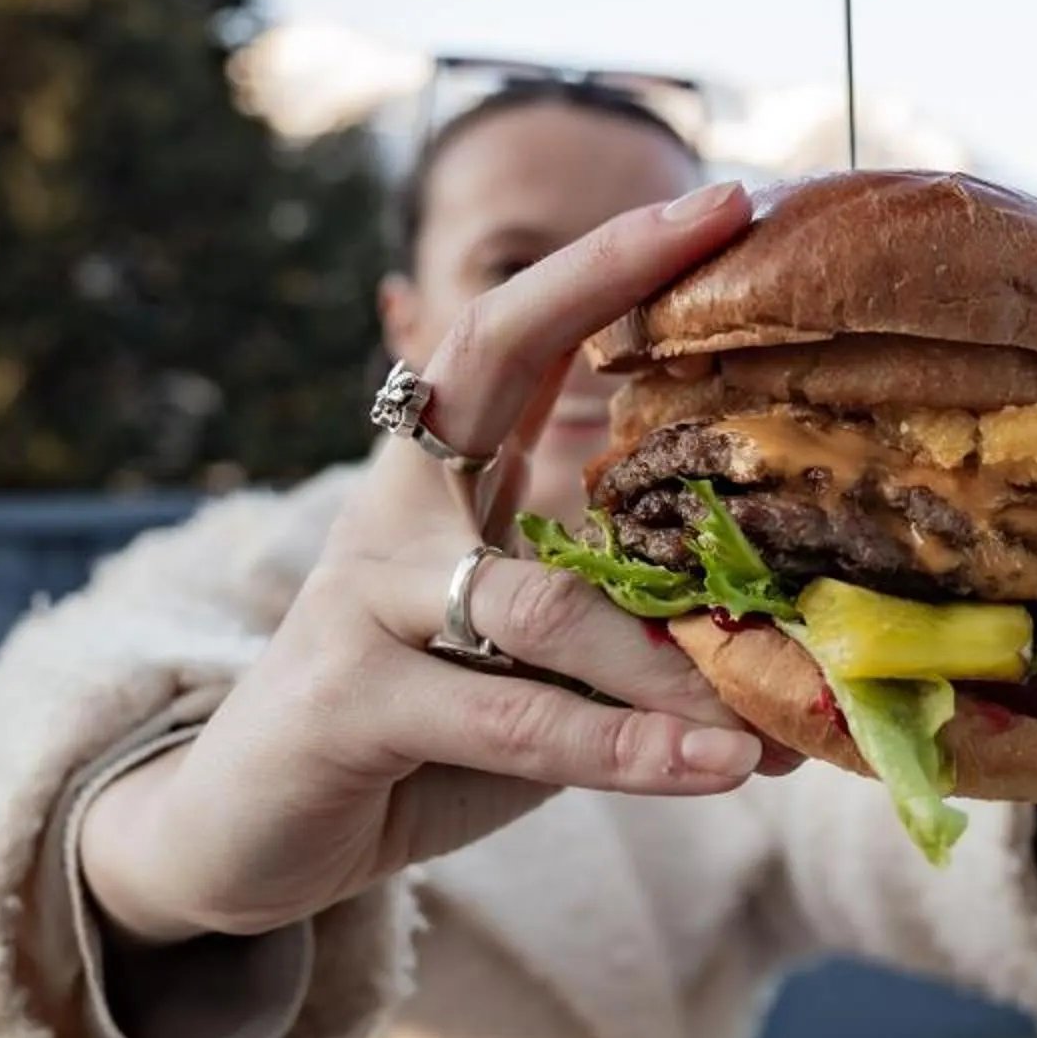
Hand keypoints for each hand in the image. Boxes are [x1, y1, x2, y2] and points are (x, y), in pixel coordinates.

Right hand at [83, 180, 776, 942]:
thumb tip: (791, 621)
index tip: (715, 201)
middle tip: (726, 243)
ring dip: (680, 656)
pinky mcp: (349, 705)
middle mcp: (391, 511)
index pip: (514, 332)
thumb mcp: (527, 655)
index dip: (605, 261)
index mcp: (435, 477)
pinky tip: (721, 764)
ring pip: (548, 602)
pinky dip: (629, 747)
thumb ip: (622, 616)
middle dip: (606, 285)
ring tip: (791, 698)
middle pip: (487, 362)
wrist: (244, 836)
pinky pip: (520, 717)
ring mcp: (360, 600)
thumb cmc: (417, 731)